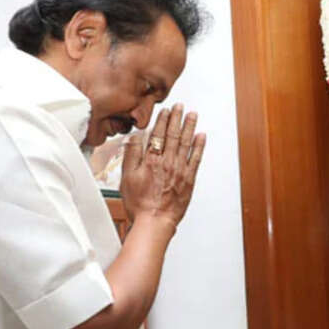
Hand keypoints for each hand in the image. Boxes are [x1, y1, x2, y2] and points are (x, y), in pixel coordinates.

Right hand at [120, 104, 205, 229]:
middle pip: (173, 135)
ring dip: (190, 127)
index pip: (158, 135)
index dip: (163, 121)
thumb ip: (131, 155)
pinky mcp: (189, 180)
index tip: (166, 111)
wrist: (155, 221)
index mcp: (151, 160)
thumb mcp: (127, 177)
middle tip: (181, 107)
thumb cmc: (140, 204)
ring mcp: (180, 171)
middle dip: (177, 119)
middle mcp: (167, 163)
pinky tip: (201, 137)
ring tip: (193, 116)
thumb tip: (135, 138)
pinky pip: (196, 159)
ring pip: (186, 144)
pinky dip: (199, 146)